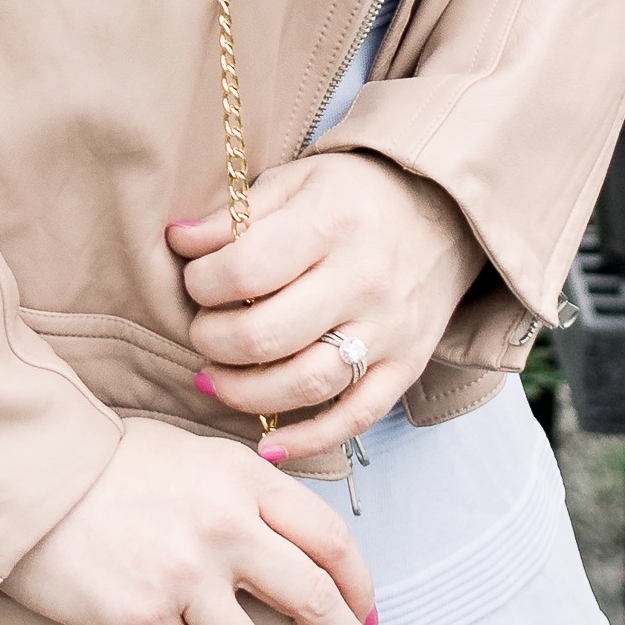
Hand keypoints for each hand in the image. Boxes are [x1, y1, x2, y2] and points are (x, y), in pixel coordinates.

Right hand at [2, 416, 380, 624]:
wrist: (28, 475)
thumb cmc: (107, 462)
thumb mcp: (193, 454)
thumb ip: (245, 492)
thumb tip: (291, 544)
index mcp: (244, 480)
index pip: (330, 540)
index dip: (360, 586)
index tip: (369, 617)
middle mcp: (224, 528)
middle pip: (312, 601)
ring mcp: (182, 578)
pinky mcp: (139, 620)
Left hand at [167, 147, 481, 453]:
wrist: (445, 212)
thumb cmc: (353, 196)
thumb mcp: (296, 181)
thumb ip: (237, 214)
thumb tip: (179, 240)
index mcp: (330, 222)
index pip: (245, 270)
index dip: (202, 284)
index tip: (195, 282)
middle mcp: (364, 278)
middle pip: (269, 335)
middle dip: (214, 341)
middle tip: (202, 332)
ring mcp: (390, 329)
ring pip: (308, 384)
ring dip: (247, 394)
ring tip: (216, 380)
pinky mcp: (407, 366)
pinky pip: (357, 418)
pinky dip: (308, 440)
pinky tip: (267, 443)